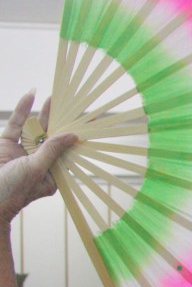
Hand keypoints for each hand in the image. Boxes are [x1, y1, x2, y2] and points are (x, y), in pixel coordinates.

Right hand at [0, 91, 76, 223]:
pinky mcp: (6, 145)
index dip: (76, 138)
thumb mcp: (37, 169)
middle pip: (52, 138)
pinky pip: (16, 125)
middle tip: (72, 105)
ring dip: (44, 114)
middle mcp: (38, 162)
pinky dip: (22, 111)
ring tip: (54, 98)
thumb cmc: (13, 190)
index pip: (67, 152)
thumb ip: (52, 150)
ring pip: (35, 129)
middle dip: (61, 122)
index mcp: (51, 174)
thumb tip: (72, 136)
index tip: (89, 124)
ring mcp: (22, 153)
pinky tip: (30, 96)